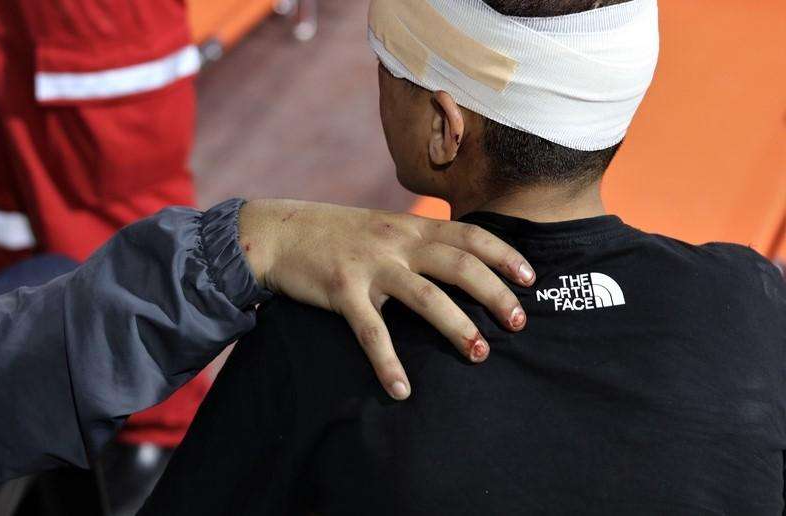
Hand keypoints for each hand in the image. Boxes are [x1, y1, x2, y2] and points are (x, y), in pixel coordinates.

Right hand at [238, 199, 534, 399]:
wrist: (278, 233)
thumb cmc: (336, 235)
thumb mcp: (383, 227)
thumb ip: (418, 240)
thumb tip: (460, 260)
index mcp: (410, 226)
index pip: (469, 235)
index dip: (504, 256)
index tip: (531, 280)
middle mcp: (397, 242)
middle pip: (460, 265)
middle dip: (495, 294)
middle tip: (518, 324)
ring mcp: (370, 265)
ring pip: (426, 296)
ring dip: (458, 327)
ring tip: (480, 354)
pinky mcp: (341, 290)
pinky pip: (372, 332)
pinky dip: (388, 363)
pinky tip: (402, 390)